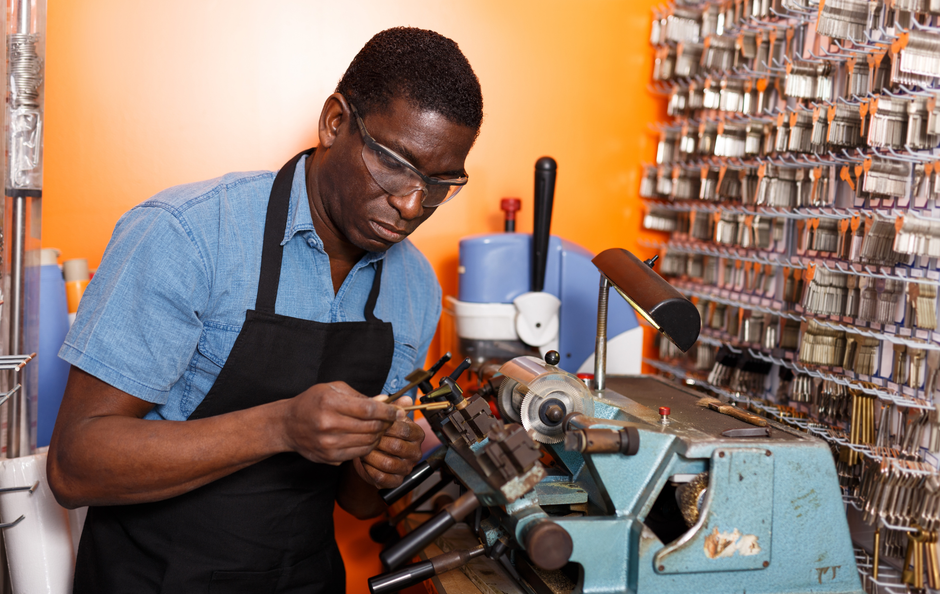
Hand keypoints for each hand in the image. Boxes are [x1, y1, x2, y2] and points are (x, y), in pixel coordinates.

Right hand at [282, 382, 397, 464]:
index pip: (368, 409)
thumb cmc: (312, 402)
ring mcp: (329, 444)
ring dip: (379, 435)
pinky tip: (368, 438)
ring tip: (380, 428)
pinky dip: (368, 446)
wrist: (288, 425)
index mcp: (330, 403)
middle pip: (371, 427)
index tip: (396, 411)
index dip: (387, 411)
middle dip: (386, 423)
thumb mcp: (334, 390)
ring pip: (368, 442)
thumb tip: (387, 401)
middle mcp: (329, 424)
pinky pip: (359, 453)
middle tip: (391, 419)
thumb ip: (361, 396)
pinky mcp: (330, 457)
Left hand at [354, 396, 425, 488]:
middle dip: (377, 442)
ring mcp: (406, 467)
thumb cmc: (382, 434)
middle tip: (365, 438)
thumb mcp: (386, 418)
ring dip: (372, 457)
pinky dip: (370, 470)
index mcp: (417, 434)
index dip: (387, 427)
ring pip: (389, 463)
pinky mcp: (396, 481)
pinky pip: (383, 477)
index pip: (405, 429)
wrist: (374, 455)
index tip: (374, 424)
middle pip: (396, 446)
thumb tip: (405, 399)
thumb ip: (393, 407)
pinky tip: (364, 462)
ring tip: (363, 450)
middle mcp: (415, 452)